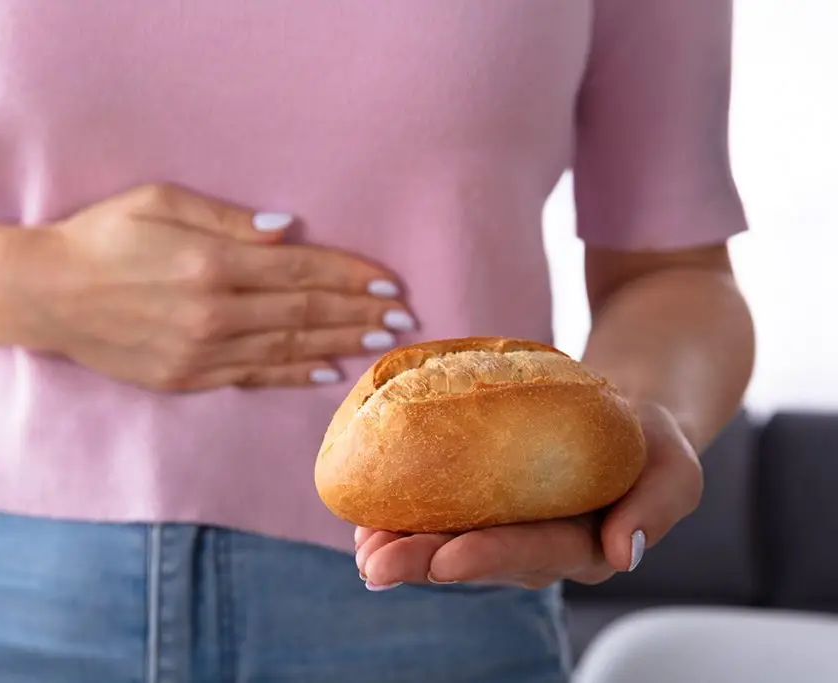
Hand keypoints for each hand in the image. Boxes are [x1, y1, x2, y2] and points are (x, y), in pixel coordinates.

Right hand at [0, 183, 413, 390]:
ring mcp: (200, 352)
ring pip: (288, 351)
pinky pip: (253, 378)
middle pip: (305, 315)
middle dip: (360, 314)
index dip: (351, 278)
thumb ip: (228, 218)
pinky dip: (294, 377)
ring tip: (383, 345)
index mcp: (211, 263)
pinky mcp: (186, 378)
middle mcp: (213, 313)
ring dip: (340, 346)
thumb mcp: (158, 201)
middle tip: (404, 319)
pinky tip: (327, 374)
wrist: (44, 293)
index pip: (301, 272)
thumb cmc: (101, 234)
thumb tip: (289, 230)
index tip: (390, 283)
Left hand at [353, 402, 703, 589]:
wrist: (625, 416)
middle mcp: (536, 547)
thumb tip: (623, 552)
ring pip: (448, 541)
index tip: (446, 559)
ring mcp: (506, 527)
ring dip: (401, 545)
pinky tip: (366, 519)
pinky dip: (402, 516)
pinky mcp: (484, 504)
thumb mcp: (674, 468)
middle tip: (374, 564)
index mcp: (584, 547)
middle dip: (422, 562)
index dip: (488, 556)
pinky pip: (441, 515)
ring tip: (360, 546)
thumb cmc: (649, 443)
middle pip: (476, 557)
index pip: (532, 552)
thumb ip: (657, 508)